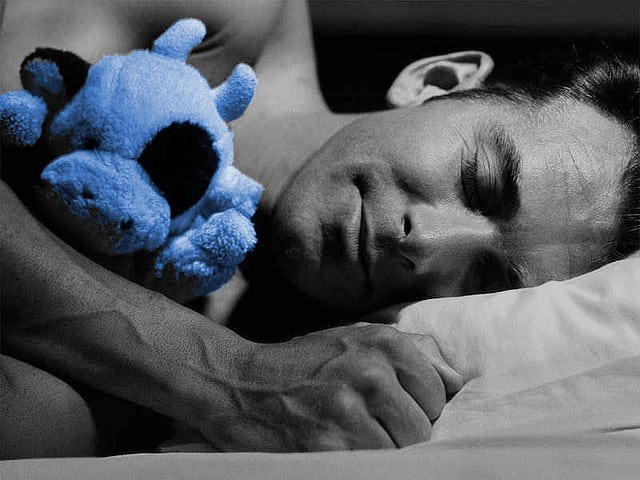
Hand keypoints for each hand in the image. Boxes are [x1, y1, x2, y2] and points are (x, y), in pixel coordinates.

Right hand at [196, 324, 461, 450]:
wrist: (239, 383)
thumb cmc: (303, 364)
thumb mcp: (354, 342)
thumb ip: (410, 355)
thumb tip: (458, 382)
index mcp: (383, 344)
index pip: (437, 395)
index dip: (419, 412)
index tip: (393, 413)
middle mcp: (371, 372)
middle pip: (422, 430)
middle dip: (401, 437)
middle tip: (370, 429)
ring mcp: (349, 410)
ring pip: (399, 455)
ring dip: (381, 456)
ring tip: (352, 440)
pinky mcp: (326, 446)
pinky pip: (371, 469)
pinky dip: (361, 465)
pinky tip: (339, 449)